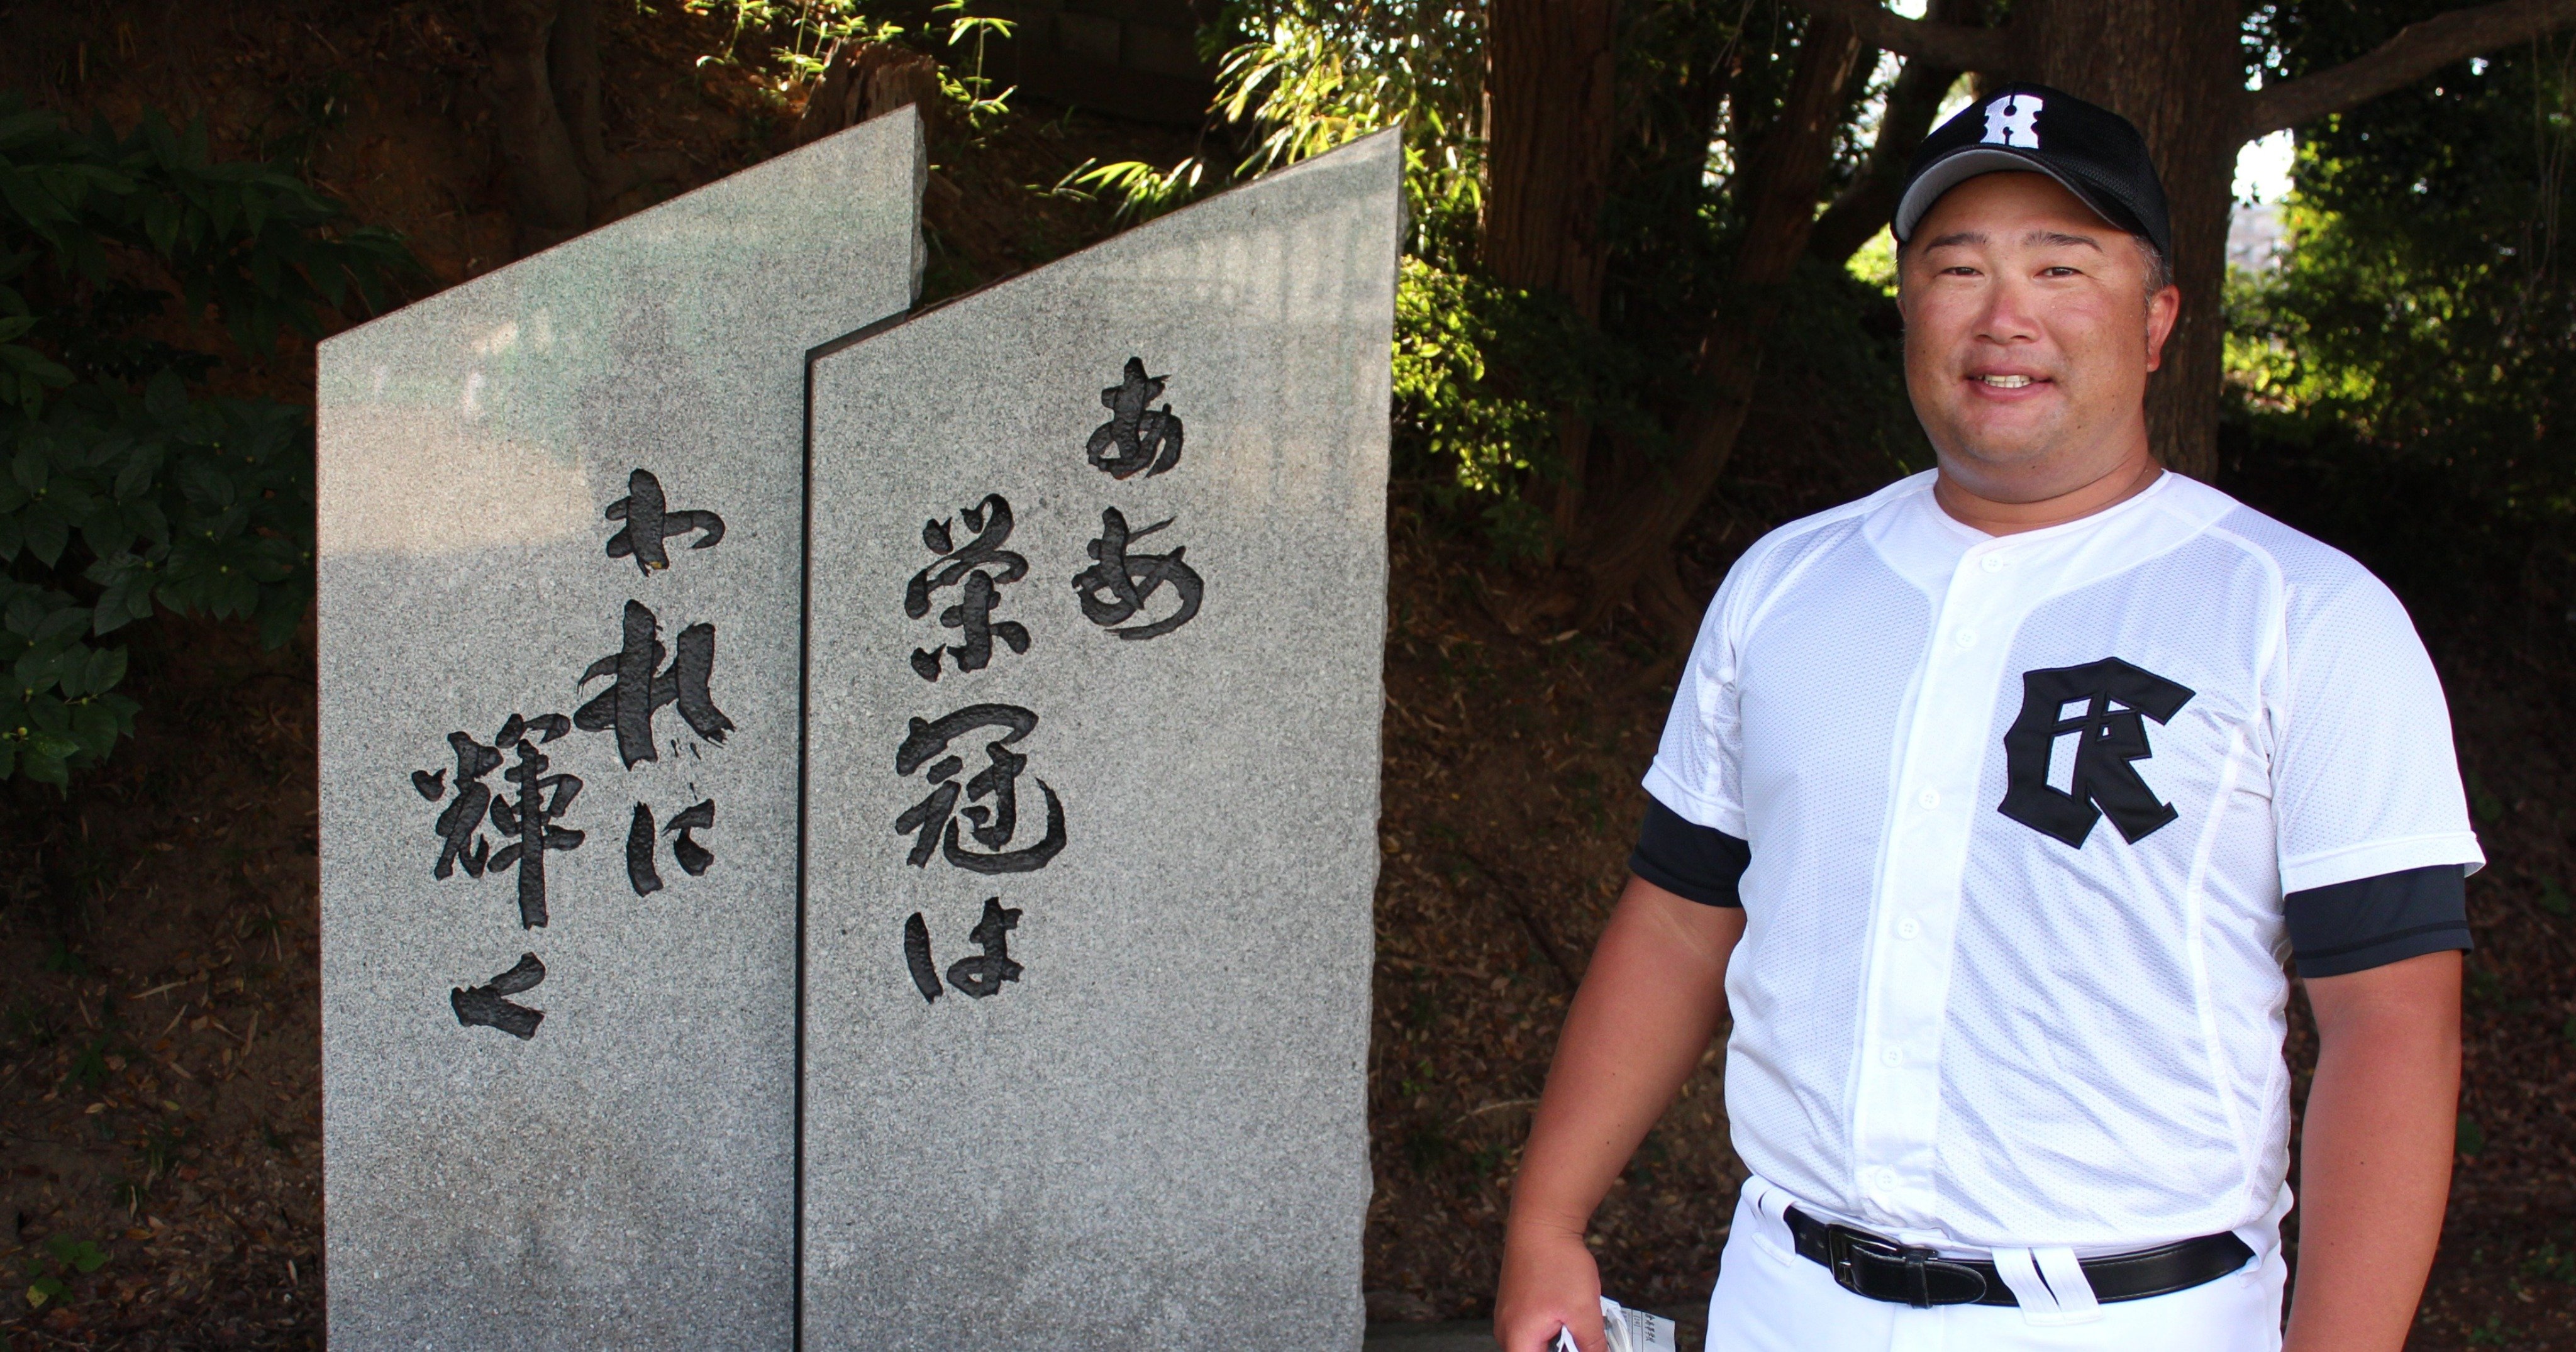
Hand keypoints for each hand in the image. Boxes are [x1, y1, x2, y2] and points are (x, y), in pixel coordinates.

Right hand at [1494, 1222, 1605, 1351]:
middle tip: (1591, 1342)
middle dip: (1566, 1351)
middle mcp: (1507, 1332)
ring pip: (1537, 1346)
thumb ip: (1593, 1348)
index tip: (1582, 1350)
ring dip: (1562, 1345)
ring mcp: (1509, 1317)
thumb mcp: (1584, 1312)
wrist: (1542, 1221)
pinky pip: (1534, 1330)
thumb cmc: (1557, 1263)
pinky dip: (1555, 1332)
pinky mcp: (1516, 1304)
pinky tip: (1574, 1320)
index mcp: (1518, 1341)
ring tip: (1585, 1329)